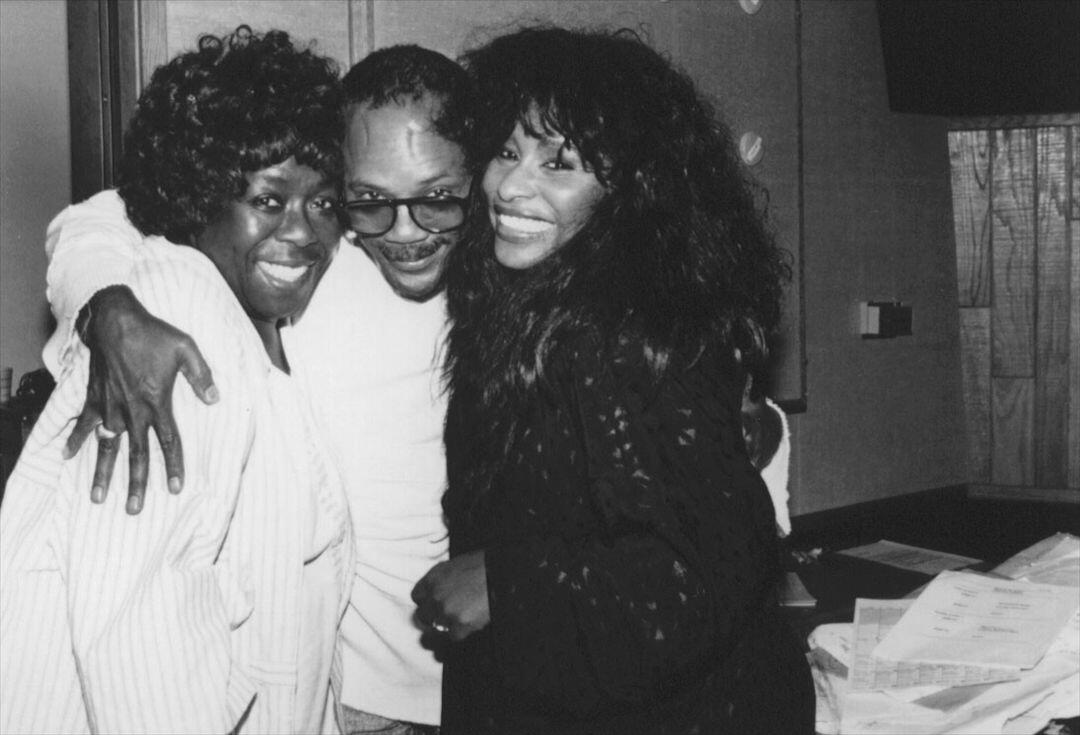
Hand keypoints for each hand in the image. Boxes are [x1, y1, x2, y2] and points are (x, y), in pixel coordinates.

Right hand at [62, 286, 217, 513]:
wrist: (115, 320)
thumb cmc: (153, 333)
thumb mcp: (187, 349)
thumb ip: (201, 376)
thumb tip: (215, 398)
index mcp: (157, 403)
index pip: (168, 442)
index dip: (173, 466)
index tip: (175, 488)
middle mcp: (132, 411)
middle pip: (136, 455)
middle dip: (136, 484)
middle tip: (133, 510)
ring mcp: (110, 407)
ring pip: (107, 448)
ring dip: (103, 473)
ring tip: (98, 498)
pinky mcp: (94, 398)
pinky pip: (83, 424)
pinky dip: (75, 440)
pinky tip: (68, 457)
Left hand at [411, 550, 490, 641]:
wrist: (500, 573)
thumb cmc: (483, 565)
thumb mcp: (456, 565)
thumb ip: (443, 579)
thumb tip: (440, 589)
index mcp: (433, 578)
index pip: (417, 596)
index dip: (426, 601)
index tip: (432, 604)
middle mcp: (436, 595)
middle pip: (423, 615)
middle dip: (434, 617)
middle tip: (446, 615)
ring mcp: (446, 611)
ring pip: (436, 629)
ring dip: (446, 627)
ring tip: (458, 622)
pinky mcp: (460, 624)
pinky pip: (454, 636)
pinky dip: (462, 633)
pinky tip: (471, 623)